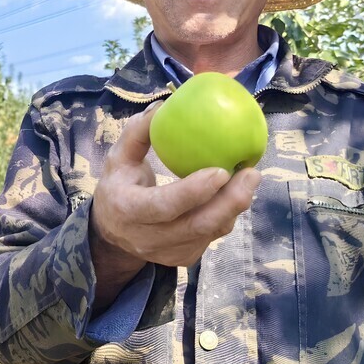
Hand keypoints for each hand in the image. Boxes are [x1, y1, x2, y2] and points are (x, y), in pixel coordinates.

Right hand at [90, 100, 261, 267]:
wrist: (111, 231)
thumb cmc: (118, 185)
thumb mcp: (117, 157)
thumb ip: (137, 133)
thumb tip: (165, 105)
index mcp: (127, 210)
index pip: (164, 206)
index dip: (193, 192)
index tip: (221, 171)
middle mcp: (147, 238)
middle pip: (196, 225)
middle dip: (230, 201)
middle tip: (252, 173)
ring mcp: (167, 253)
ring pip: (209, 233)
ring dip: (234, 207)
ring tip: (249, 178)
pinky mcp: (182, 258)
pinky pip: (211, 237)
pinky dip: (226, 215)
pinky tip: (235, 194)